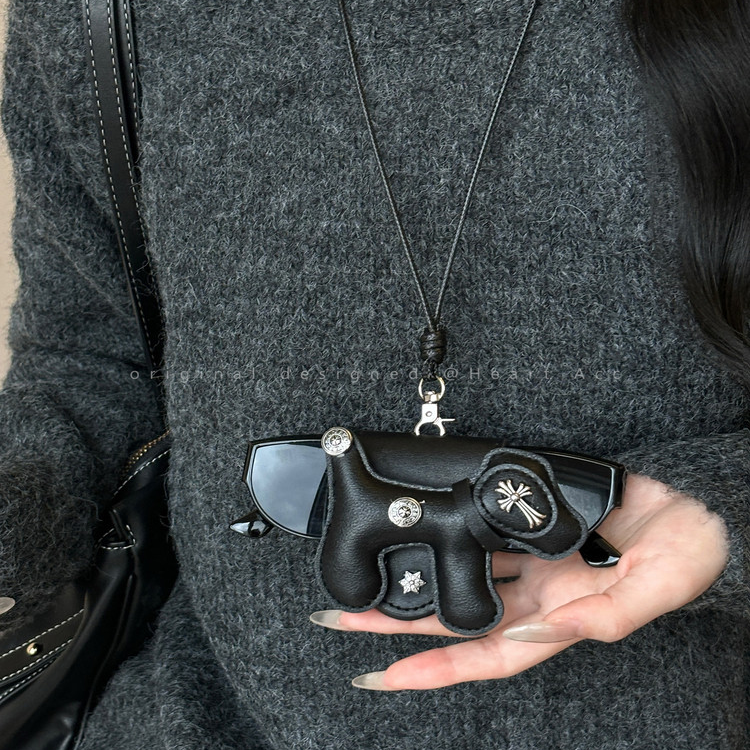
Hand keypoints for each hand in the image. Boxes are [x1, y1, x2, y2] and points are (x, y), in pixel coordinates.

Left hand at [310, 474, 728, 689]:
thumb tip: (546, 630)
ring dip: (417, 579)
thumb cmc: (686, 551)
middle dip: (403, 624)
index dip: (440, 668)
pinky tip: (420, 536)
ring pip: (461, 575)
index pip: (491, 653)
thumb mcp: (659, 587)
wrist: (693, 502)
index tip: (387, 673)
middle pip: (460, 616)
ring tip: (367, 583)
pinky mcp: (533, 524)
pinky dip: (450, 539)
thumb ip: (607, 614)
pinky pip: (482, 535)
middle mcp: (539, 593)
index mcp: (563, 617)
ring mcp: (533, 558)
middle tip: (346, 622)